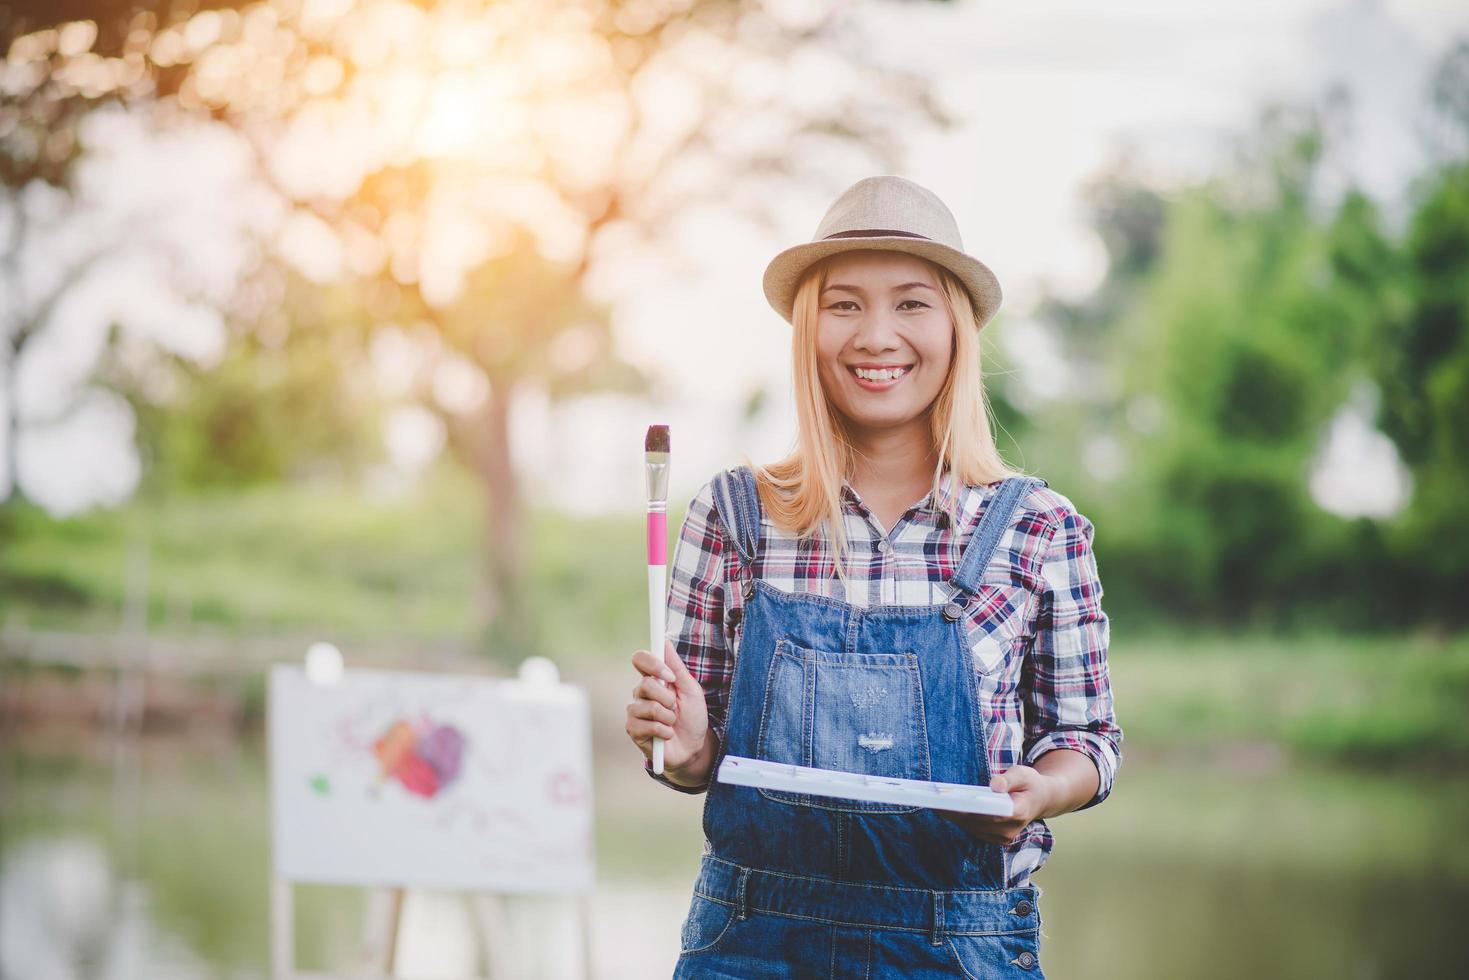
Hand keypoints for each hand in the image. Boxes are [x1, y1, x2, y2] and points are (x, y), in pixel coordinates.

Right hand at [625, 638, 708, 774]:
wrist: (693, 748)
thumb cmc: (692, 718)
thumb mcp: (691, 690)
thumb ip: (677, 668)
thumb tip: (665, 641)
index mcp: (654, 679)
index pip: (640, 659)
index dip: (652, 664)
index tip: (670, 676)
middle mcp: (640, 693)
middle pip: (645, 684)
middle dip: (667, 698)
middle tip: (676, 707)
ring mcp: (635, 712)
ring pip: (647, 706)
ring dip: (668, 717)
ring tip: (672, 723)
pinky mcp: (633, 730)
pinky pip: (647, 725)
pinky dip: (664, 731)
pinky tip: (667, 735)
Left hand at [936, 766, 1055, 844]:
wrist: (1041, 800)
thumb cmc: (1030, 783)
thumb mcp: (1024, 773)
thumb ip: (1009, 779)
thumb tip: (994, 785)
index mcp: (1018, 813)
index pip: (989, 813)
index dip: (968, 808)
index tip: (949, 801)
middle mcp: (1010, 830)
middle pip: (975, 822)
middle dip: (953, 811)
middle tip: (932, 799)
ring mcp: (1002, 837)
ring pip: (971, 828)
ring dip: (953, 816)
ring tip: (933, 802)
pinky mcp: (995, 838)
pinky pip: (973, 829)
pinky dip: (959, 819)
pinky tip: (945, 808)